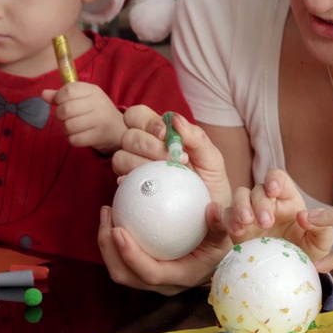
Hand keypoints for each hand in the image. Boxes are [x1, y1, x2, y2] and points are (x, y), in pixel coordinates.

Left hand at [43, 83, 125, 152]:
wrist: (118, 129)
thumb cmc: (96, 111)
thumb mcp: (82, 98)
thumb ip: (62, 95)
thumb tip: (43, 94)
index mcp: (92, 90)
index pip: (68, 90)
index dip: (58, 98)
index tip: (61, 102)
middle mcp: (98, 103)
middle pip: (66, 109)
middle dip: (60, 116)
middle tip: (66, 117)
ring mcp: (99, 120)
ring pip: (68, 126)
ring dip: (66, 129)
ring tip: (73, 127)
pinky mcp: (98, 136)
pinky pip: (74, 140)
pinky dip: (72, 139)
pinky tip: (79, 135)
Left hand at [97, 203, 232, 294]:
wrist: (217, 261)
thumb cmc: (220, 248)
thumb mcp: (223, 237)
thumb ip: (220, 224)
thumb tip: (213, 209)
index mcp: (181, 277)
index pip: (150, 273)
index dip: (130, 255)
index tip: (119, 229)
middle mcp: (162, 284)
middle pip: (125, 275)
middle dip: (108, 248)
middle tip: (108, 213)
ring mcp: (150, 279)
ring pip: (119, 269)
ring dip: (106, 244)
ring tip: (107, 212)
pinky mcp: (143, 271)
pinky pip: (121, 259)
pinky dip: (113, 241)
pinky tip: (116, 214)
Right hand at [114, 108, 231, 206]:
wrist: (207, 216)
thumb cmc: (210, 184)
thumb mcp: (212, 159)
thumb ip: (197, 137)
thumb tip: (176, 119)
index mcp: (159, 134)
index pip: (138, 116)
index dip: (148, 122)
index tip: (165, 136)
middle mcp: (142, 148)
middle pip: (128, 135)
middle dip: (150, 146)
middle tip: (174, 160)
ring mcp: (133, 169)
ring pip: (120, 157)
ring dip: (141, 164)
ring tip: (165, 177)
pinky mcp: (130, 190)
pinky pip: (120, 181)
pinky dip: (131, 182)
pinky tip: (148, 188)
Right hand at [226, 169, 332, 260]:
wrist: (287, 276)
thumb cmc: (305, 254)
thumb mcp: (320, 244)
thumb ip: (320, 229)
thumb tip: (303, 216)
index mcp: (288, 200)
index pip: (279, 179)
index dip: (274, 179)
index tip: (274, 190)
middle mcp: (268, 203)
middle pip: (258, 189)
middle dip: (261, 203)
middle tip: (266, 222)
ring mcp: (251, 213)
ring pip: (240, 196)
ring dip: (242, 206)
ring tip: (247, 222)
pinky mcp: (237, 227)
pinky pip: (228, 215)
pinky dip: (230, 220)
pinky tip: (237, 231)